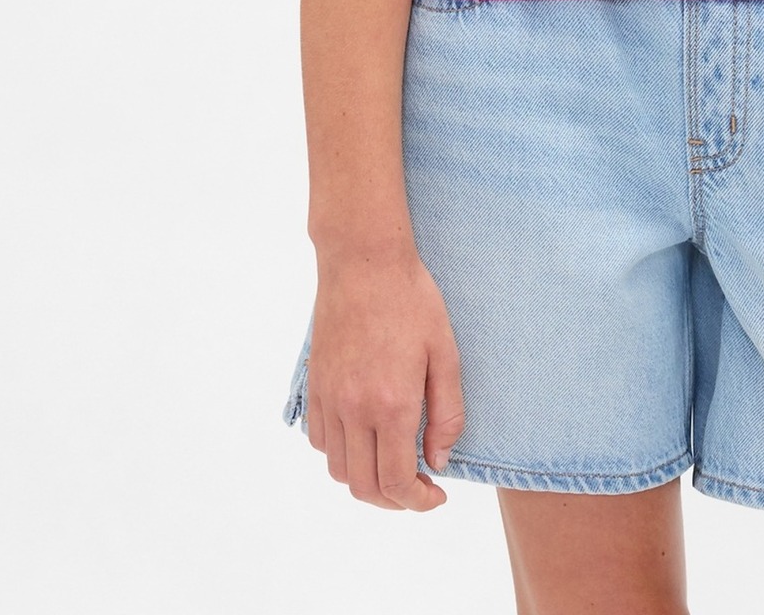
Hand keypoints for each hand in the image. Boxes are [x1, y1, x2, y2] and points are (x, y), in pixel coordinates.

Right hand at [304, 247, 465, 509]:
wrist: (363, 262)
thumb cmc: (412, 300)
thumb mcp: (446, 352)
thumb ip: (447, 413)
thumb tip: (439, 460)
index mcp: (392, 404)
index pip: (396, 482)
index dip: (417, 502)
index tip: (435, 495)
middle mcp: (354, 410)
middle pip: (364, 487)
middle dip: (394, 501)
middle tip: (417, 487)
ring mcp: (330, 400)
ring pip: (339, 470)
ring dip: (367, 479)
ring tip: (392, 463)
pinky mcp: (315, 387)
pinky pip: (321, 441)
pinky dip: (342, 454)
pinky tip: (365, 436)